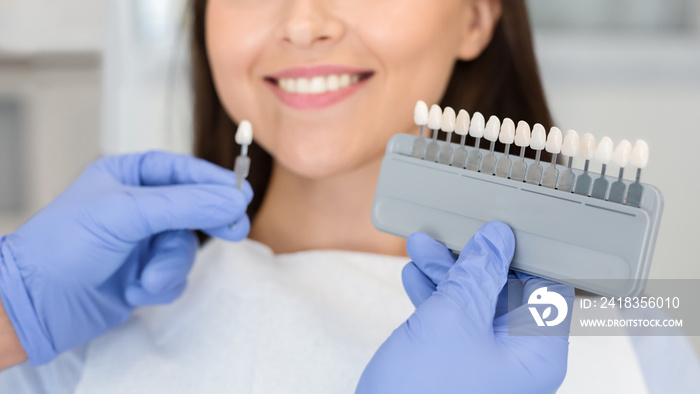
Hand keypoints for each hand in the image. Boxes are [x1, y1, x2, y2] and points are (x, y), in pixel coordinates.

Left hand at [0, 151, 251, 364]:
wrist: (37, 304)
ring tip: (146, 279)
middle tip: (234, 231)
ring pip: (184, 247)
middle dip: (206, 223)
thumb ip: (186, 204)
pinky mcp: (143, 273)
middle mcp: (137, 206)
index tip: (242, 194)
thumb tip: (236, 199)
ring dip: (169, 266)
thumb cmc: (67, 245)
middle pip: (191, 208)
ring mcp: (141, 241)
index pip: (181, 171)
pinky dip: (160, 285)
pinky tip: (134, 291)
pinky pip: (175, 275)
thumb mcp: (127, 213)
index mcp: (127, 176)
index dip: (213, 181)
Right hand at [356, 222, 573, 393]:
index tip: (500, 223)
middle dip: (473, 259)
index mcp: (537, 352)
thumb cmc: (426, 388)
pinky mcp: (458, 365)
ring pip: (475, 303)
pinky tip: (414, 275)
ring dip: (447, 273)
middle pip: (506, 291)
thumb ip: (478, 272)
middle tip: (450, 230)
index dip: (524, 253)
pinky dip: (435, 297)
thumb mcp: (454, 317)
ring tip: (419, 245)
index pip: (546, 287)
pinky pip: (453, 322)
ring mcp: (486, 363)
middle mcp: (518, 359)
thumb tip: (497, 237)